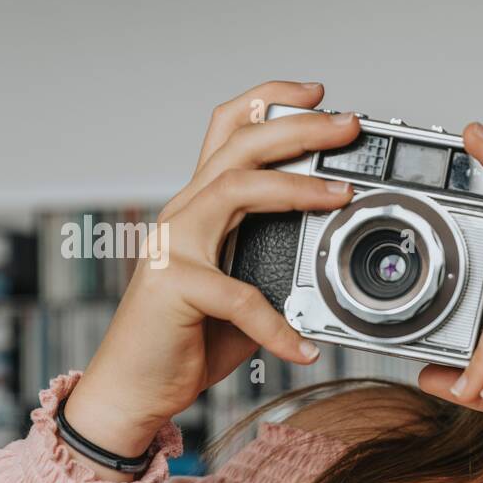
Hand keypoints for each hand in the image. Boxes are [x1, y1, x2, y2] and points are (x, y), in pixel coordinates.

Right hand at [65, 81, 359, 474]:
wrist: (134, 387)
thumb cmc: (188, 336)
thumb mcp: (244, 287)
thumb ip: (274, 260)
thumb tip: (330, 248)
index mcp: (201, 206)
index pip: (229, 132)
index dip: (270, 103)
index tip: (319, 96)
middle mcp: (184, 214)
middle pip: (238, 144)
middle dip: (298, 127)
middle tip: (348, 125)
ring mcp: (175, 246)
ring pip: (235, 189)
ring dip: (294, 188)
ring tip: (340, 197)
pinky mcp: (174, 288)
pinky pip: (240, 298)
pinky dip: (278, 325)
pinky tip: (303, 346)